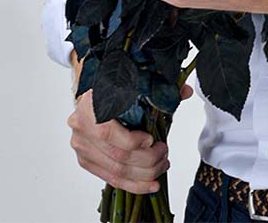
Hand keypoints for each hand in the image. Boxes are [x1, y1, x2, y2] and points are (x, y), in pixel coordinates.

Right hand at [66, 71, 193, 195]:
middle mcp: (81, 127)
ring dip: (143, 174)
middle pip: (116, 155)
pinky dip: (133, 184)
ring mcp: (82, 147)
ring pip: (115, 171)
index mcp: (90, 105)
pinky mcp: (86, 161)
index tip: (152, 139)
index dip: (132, 141)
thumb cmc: (116, 88)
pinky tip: (150, 184)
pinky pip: (110, 179)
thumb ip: (159, 88)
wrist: (95, 94)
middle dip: (146, 160)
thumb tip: (185, 91)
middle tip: (164, 154)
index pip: (107, 132)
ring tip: (162, 167)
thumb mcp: (136, 83)